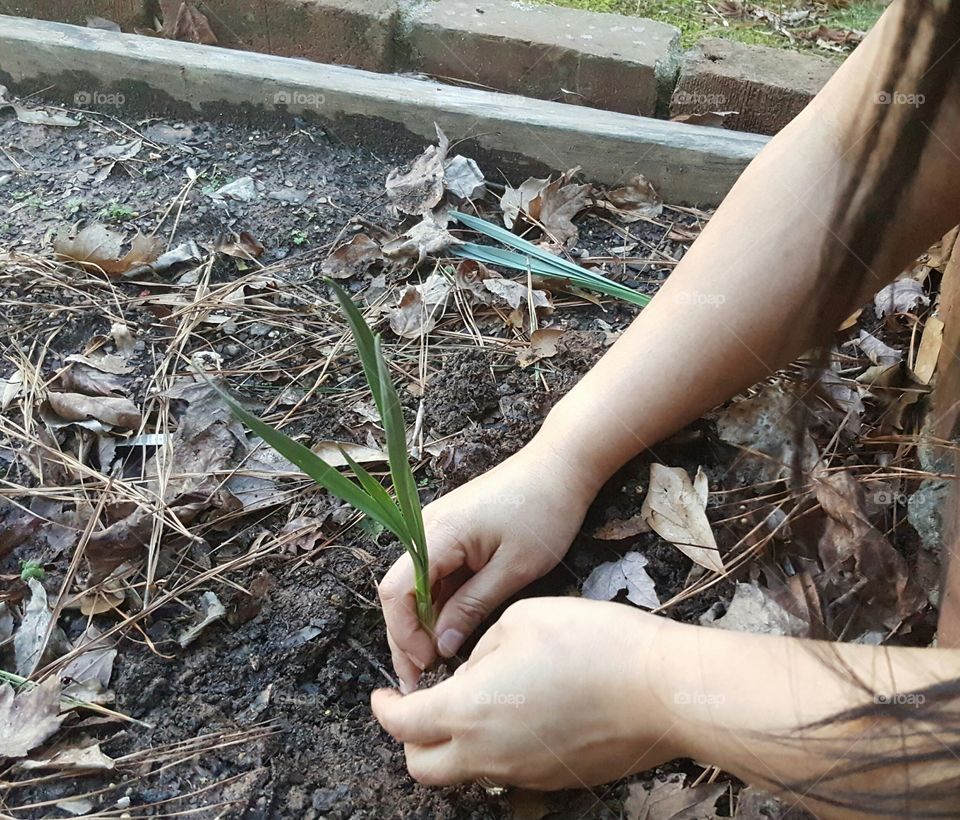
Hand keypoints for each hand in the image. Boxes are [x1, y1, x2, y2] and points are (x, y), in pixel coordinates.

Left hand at [371, 597, 681, 788]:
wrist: (660, 689)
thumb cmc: (591, 644)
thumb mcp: (520, 619)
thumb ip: (479, 649)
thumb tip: (471, 671)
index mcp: (470, 711)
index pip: (404, 724)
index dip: (385, 708)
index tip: (383, 694)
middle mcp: (489, 754)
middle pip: (425, 767)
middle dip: (412, 737)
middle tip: (421, 704)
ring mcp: (523, 773)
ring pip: (465, 773)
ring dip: (454, 744)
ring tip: (475, 701)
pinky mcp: (554, 778)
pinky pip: (506, 770)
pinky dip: (494, 748)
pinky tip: (518, 712)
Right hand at [380, 441, 598, 691]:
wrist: (561, 464)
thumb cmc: (544, 511)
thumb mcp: (514, 569)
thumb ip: (473, 608)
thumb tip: (440, 647)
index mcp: (436, 534)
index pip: (396, 593)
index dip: (404, 636)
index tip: (426, 668)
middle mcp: (425, 528)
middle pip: (399, 592)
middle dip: (406, 638)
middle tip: (422, 680)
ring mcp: (437, 528)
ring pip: (415, 585)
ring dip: (422, 623)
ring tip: (438, 663)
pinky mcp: (452, 532)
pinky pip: (435, 573)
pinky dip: (439, 603)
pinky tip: (452, 631)